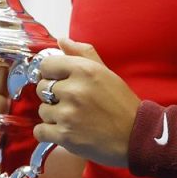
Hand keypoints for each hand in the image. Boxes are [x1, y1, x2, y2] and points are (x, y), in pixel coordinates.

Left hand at [32, 38, 139, 168]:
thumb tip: (62, 41)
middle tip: (70, 102)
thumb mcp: (106, 72)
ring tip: (72, 118)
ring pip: (42, 111)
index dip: (50, 73)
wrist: (136, 136)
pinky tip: (64, 131)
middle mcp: (73, 90)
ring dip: (53, 116)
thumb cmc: (122, 104)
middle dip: (52, 95)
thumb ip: (83, 54)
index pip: (46, 65)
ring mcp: (68, 114)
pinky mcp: (65, 136)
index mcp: (84, 70)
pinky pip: (40, 131)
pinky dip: (49, 133)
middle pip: (41, 88)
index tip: (58, 80)